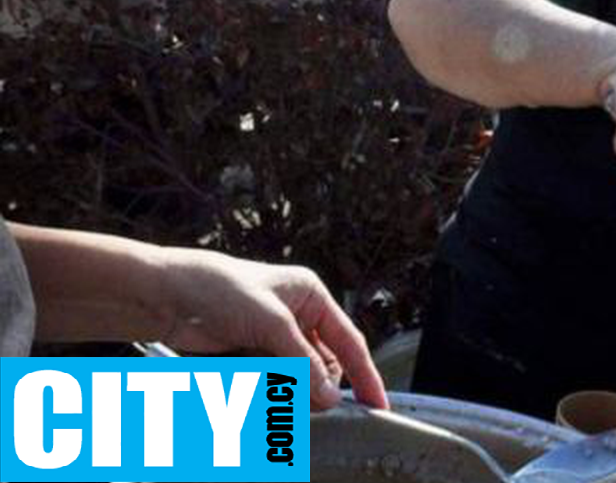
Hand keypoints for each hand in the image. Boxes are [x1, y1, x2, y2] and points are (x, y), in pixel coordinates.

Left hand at [157, 248, 388, 410]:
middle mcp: (296, 319)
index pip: (349, 341)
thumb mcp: (271, 322)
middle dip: (309, 386)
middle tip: (295, 397)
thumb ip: (303, 361)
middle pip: (321, 368)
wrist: (163, 297)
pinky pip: (267, 385)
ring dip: (277, 387)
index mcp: (311, 297)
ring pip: (293, 381)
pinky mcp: (248, 358)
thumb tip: (330, 396)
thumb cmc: (216, 288)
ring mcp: (271, 340)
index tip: (376, 403)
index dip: (364, 373)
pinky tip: (237, 372)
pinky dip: (257, 387)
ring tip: (250, 373)